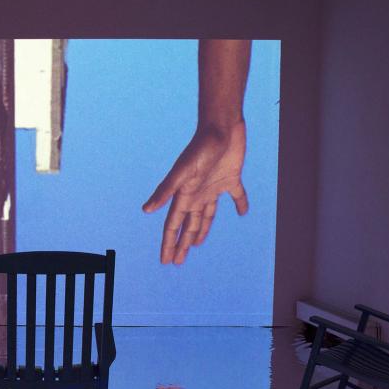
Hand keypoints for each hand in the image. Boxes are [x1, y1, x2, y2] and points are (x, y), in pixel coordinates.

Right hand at [142, 122, 247, 264]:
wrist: (221, 127)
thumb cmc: (200, 148)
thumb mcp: (183, 172)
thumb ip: (165, 191)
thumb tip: (146, 210)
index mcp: (184, 196)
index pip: (173, 226)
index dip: (169, 244)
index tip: (165, 261)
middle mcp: (197, 194)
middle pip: (187, 225)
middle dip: (181, 244)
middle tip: (177, 261)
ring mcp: (213, 187)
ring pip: (206, 215)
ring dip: (201, 230)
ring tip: (197, 243)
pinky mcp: (231, 179)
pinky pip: (236, 196)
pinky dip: (239, 204)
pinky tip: (242, 211)